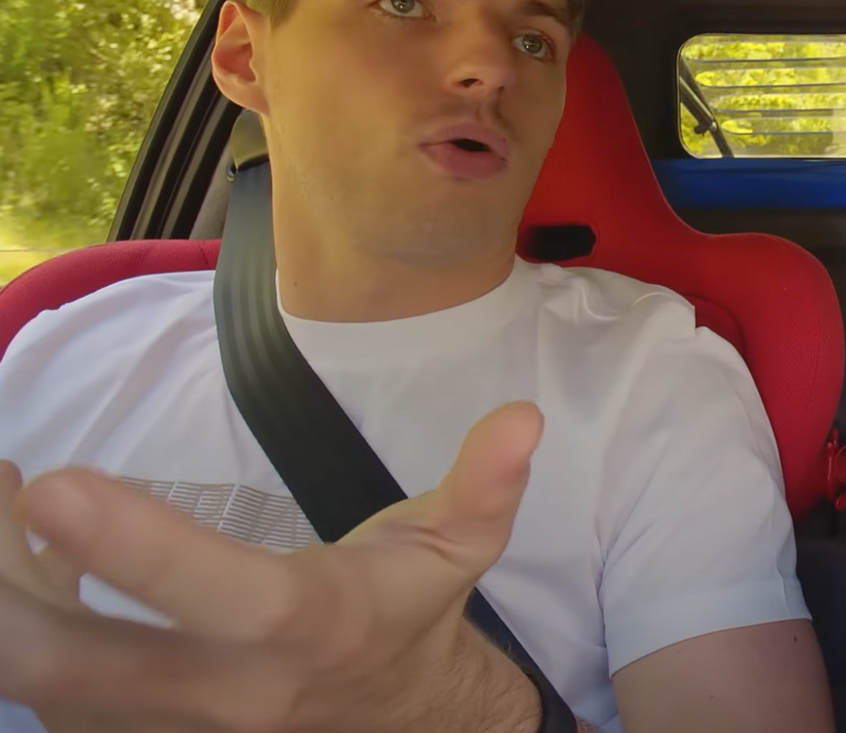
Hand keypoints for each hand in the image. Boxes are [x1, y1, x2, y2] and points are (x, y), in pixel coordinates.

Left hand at [0, 402, 548, 732]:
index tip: (54, 483)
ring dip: (1, 594)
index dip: (135, 549)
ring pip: (41, 681)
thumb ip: (485, 484)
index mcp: (312, 629)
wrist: (396, 723)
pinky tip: (21, 559)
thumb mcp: (456, 550)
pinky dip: (18, 624)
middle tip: (2, 485)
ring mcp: (173, 731)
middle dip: (4, 586)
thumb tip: (521, 417)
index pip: (222, 598)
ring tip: (2, 504)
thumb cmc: (408, 616)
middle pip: (75, 667)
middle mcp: (230, 697)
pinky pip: (46, 696)